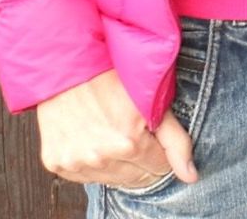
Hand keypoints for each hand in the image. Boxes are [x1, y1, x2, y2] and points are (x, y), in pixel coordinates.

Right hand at [34, 69, 196, 188]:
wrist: (70, 65)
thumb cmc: (115, 76)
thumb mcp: (155, 101)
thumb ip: (176, 142)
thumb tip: (191, 177)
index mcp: (128, 144)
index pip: (159, 170)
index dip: (161, 153)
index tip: (155, 136)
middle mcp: (100, 158)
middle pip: (136, 179)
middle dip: (142, 159)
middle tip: (136, 134)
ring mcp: (75, 162)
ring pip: (111, 180)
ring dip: (117, 164)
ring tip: (113, 133)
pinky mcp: (55, 163)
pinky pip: (85, 176)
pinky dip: (93, 163)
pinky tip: (95, 139)